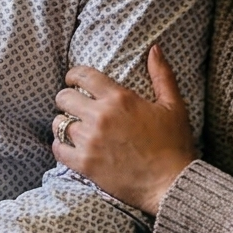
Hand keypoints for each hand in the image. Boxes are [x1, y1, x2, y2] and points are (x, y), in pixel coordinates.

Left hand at [54, 43, 198, 214]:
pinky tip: (69, 147)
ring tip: (73, 127)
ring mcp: (90, 141)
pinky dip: (60, 146)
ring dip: (63, 123)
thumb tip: (154, 48)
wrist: (171, 184)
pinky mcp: (84, 164)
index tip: (73, 80)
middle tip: (74, 106)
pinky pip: (57, 149)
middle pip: (63, 98)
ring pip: (58, 123)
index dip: (73, 76)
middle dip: (67, 99)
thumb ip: (162, 74)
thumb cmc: (174, 144)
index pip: (82, 76)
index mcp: (119, 98)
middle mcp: (100, 116)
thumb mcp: (173, 105)